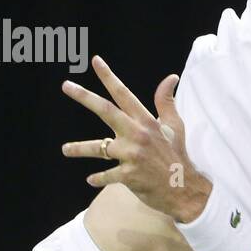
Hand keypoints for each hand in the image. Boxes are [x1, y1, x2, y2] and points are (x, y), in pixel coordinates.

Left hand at [60, 56, 210, 222]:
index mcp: (146, 121)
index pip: (124, 94)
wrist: (185, 189)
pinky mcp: (129, 176)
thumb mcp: (175, 126)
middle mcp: (137, 135)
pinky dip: (98, 178)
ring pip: (98, 148)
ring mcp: (132, 155)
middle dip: (84, 96)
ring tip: (65, 149)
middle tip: (66, 85)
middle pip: (106, 111)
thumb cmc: (177, 155)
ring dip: (79, 148)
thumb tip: (171, 77)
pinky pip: (106, 175)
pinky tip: (91, 180)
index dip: (109, 77)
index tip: (96, 61)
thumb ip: (166, 102)